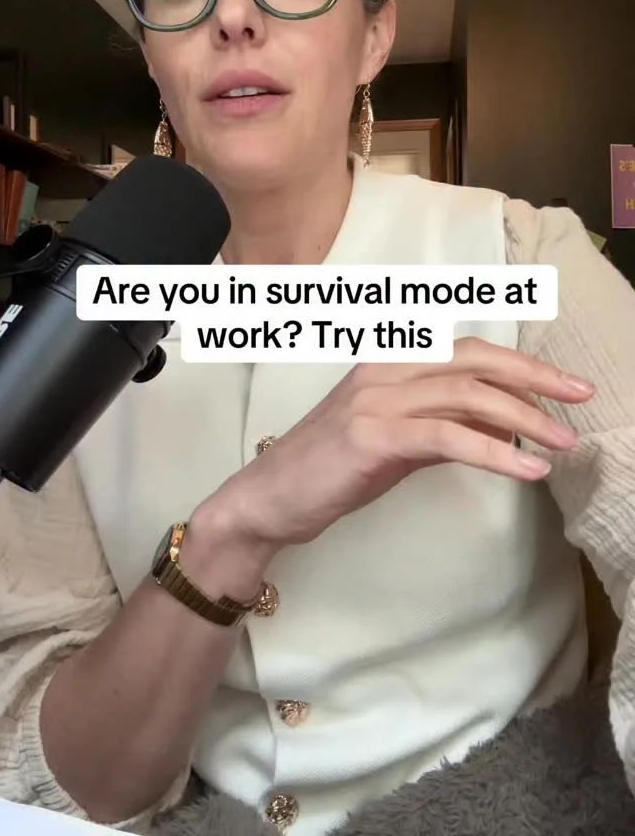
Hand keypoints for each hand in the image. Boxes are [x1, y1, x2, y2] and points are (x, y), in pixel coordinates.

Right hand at [206, 337, 594, 552]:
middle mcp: (384, 370)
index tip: (565, 387)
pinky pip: (446, 437)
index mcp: (390, 362)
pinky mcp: (370, 436)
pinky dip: (494, 452)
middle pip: (474, 362)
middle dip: (535, 379)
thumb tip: (502, 430)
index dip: (521, 366)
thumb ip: (444, 425)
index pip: (468, 352)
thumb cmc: (331, 470)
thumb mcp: (397, 441)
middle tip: (581, 399)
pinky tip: (527, 470)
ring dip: (524, 418)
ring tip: (563, 443)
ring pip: (466, 395)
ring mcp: (375, 400)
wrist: (268, 499)